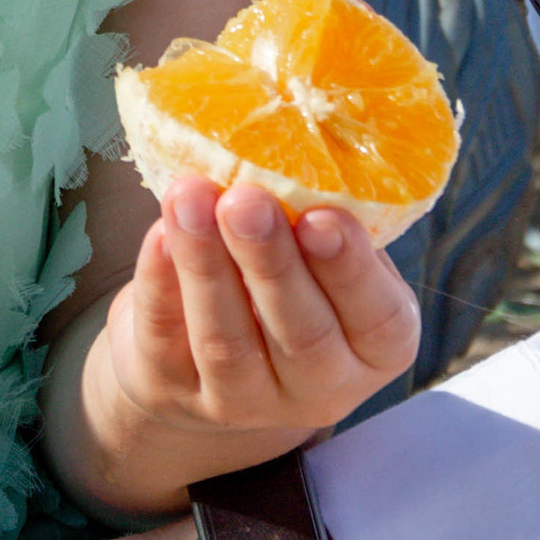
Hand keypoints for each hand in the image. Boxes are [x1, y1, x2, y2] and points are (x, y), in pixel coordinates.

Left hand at [51, 176, 421, 517]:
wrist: (202, 357)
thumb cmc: (284, 281)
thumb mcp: (323, 259)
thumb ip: (323, 218)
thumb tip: (302, 137)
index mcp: (374, 347)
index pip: (379, 319)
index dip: (352, 272)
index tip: (322, 218)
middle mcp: (320, 387)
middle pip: (302, 336)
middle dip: (271, 263)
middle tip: (246, 202)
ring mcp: (245, 402)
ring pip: (227, 342)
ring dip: (206, 264)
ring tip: (189, 198)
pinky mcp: (174, 392)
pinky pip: (165, 338)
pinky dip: (161, 282)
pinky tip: (160, 233)